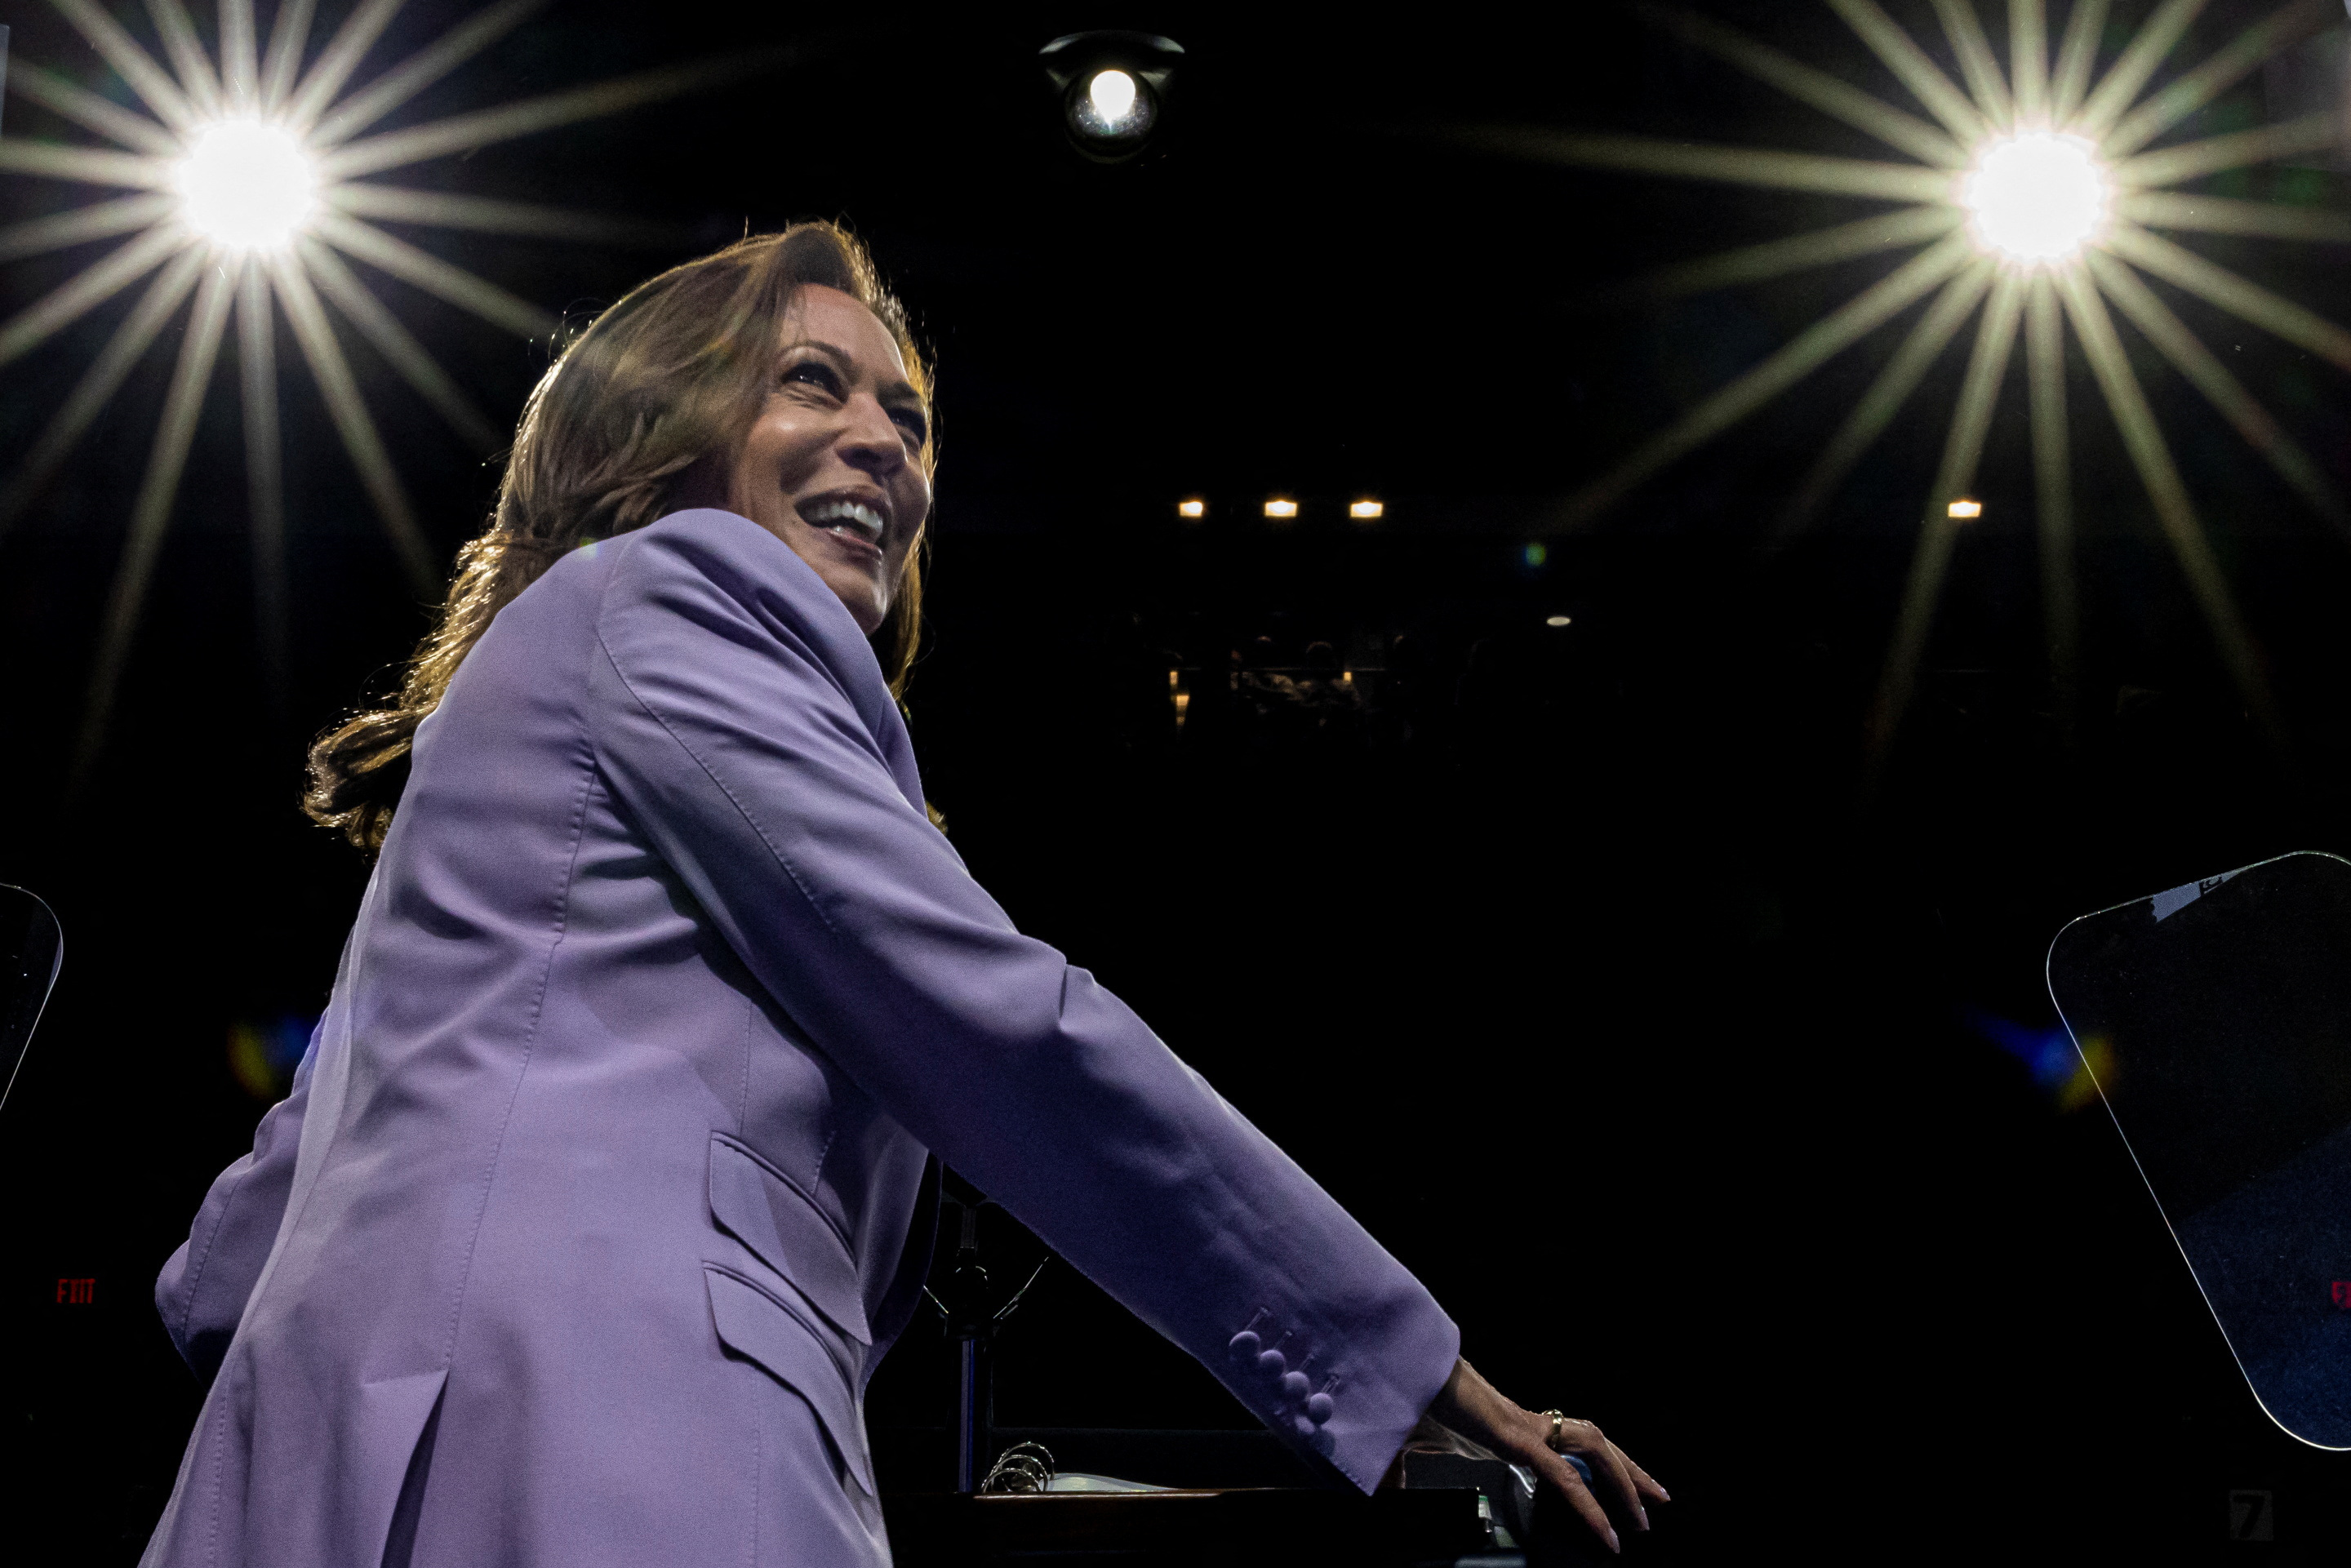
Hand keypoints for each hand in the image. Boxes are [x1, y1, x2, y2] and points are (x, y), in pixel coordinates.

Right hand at [1422, 1357, 1667, 1554]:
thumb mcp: (1419, 1449)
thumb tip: (1394, 1489)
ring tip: (1644, 1515)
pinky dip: (1589, 1505)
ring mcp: (1527, 1429)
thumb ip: (1412, 1471)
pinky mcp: (1519, 1439)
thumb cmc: (1410, 1406)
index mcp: (1514, 1427)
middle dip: (1630, 1469)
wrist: (1401, 1376)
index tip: (1616, 1486)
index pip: (1569, 1443)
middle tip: (1658, 1499)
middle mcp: (1529, 1424)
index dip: (1597, 1462)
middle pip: (1595, 1440)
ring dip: (1624, 1480)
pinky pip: (1565, 1477)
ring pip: (1594, 1450)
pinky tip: (1607, 1532)